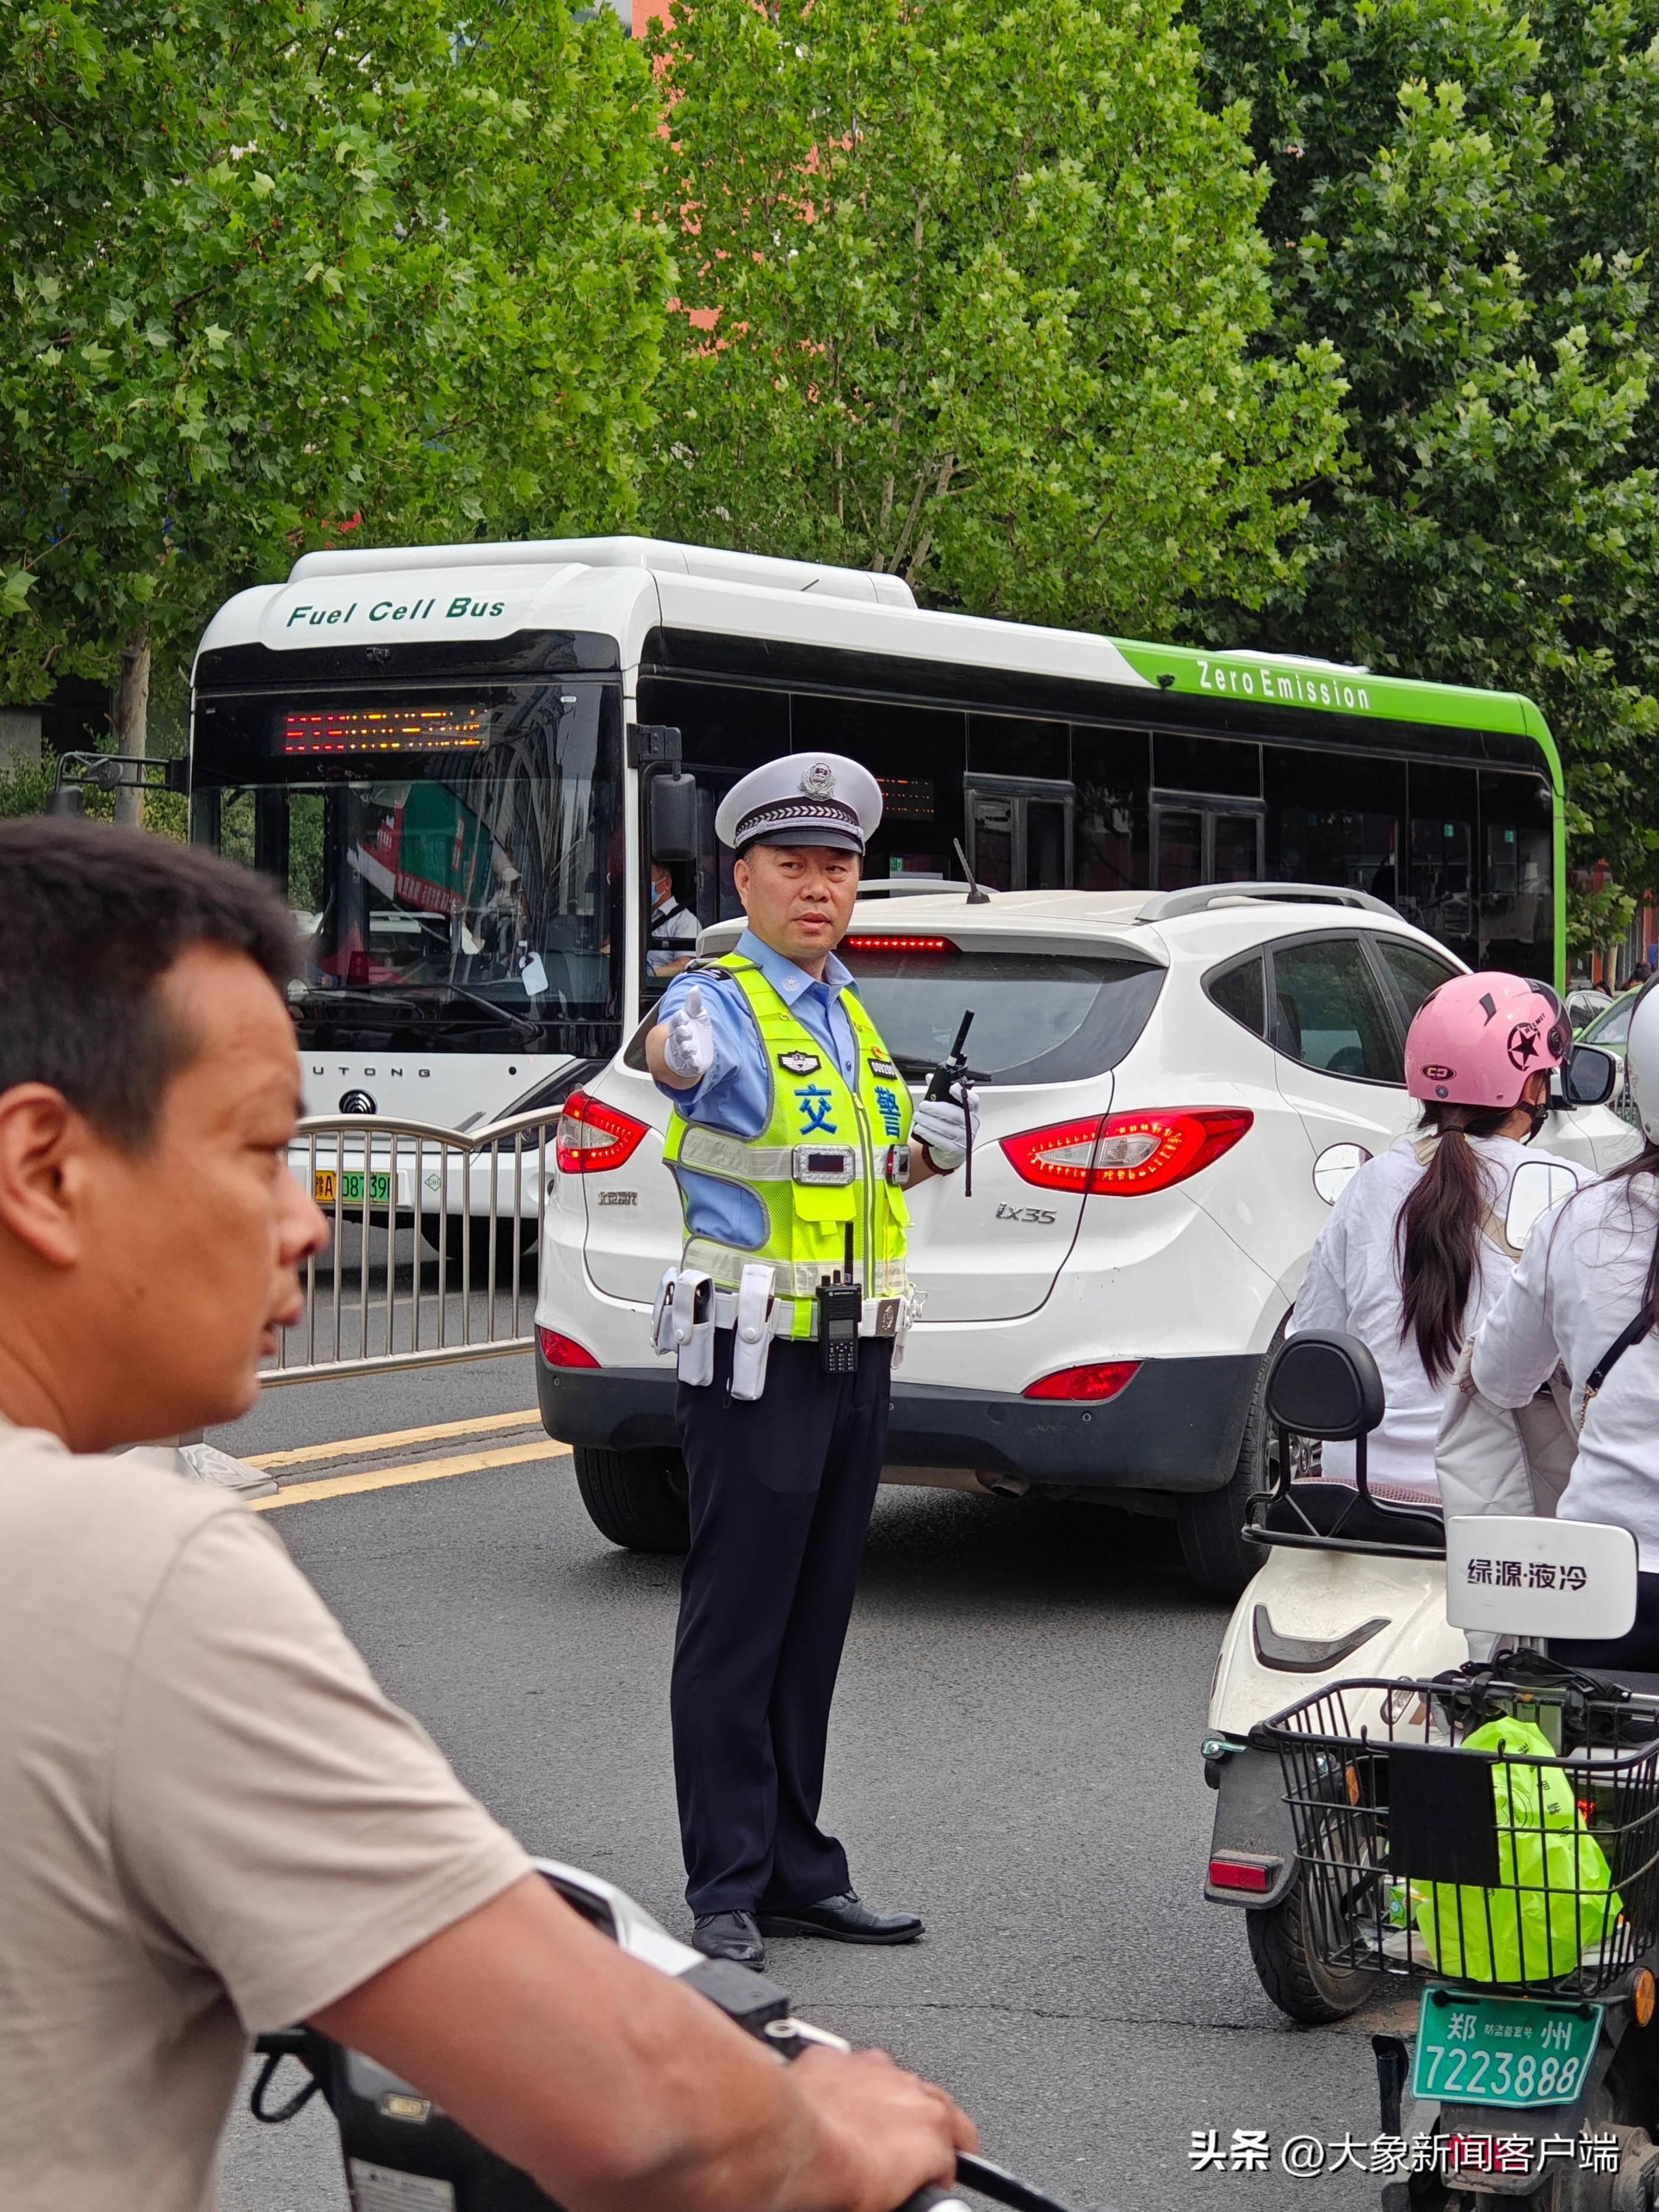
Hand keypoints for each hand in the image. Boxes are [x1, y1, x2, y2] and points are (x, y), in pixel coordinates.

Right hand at [663, 984, 714, 1082]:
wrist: (688, 1050)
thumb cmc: (691, 1029)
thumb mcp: (695, 1014)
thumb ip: (694, 1003)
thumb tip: (695, 988)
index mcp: (678, 1026)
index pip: (676, 1021)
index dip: (679, 1018)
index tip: (683, 1015)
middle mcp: (678, 1039)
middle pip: (677, 1036)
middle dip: (681, 1033)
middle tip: (685, 1030)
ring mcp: (683, 1053)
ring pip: (682, 1051)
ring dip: (685, 1049)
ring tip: (689, 1046)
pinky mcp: (690, 1064)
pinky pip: (690, 1065)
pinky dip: (692, 1064)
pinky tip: (695, 1063)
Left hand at [788, 2045, 977, 2211]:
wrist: (793, 2144)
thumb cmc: (839, 2179)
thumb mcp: (890, 2201)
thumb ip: (910, 2185)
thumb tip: (901, 2191)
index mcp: (933, 2126)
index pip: (957, 2149)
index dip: (944, 2169)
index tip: (934, 2179)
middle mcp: (908, 2087)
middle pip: (934, 2104)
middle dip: (929, 2126)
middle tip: (916, 2148)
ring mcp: (870, 2067)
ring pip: (891, 2081)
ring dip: (887, 2101)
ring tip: (867, 2129)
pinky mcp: (834, 2058)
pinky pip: (847, 2071)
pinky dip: (845, 2087)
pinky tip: (831, 2108)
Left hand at [911, 1084, 979, 1173]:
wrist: (952, 1154)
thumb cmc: (951, 1129)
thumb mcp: (950, 1111)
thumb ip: (941, 1095)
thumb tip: (931, 1078)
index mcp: (971, 1112)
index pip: (973, 1100)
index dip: (962, 1093)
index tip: (951, 1088)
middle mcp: (970, 1125)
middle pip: (954, 1114)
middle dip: (935, 1108)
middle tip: (923, 1105)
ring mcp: (964, 1139)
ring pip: (944, 1127)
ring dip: (927, 1120)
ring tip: (918, 1116)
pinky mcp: (955, 1150)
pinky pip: (939, 1140)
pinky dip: (927, 1133)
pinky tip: (919, 1128)